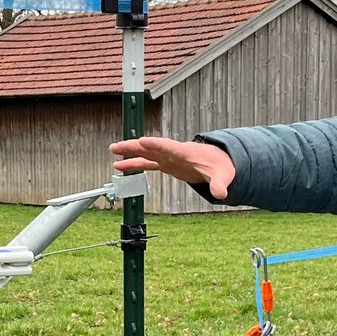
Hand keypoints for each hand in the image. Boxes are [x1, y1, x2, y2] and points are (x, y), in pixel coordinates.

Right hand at [110, 136, 235, 199]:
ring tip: (113, 150)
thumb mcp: (223, 175)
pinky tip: (121, 166)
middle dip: (134, 146)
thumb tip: (221, 194)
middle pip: (151, 147)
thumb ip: (219, 184)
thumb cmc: (221, 166)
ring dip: (130, 152)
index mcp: (185, 152)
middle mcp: (173, 152)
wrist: (219, 162)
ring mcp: (168, 157)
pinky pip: (147, 163)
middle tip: (117, 146)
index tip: (142, 141)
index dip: (155, 144)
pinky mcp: (166, 164)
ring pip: (145, 152)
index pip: (168, 147)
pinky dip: (135, 163)